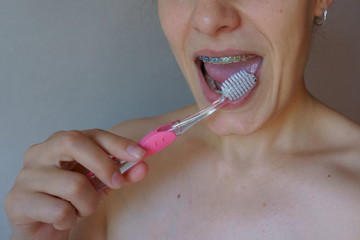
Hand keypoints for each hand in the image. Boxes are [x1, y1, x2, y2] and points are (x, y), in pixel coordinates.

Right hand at [4, 129, 147, 239]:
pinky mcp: (17, 200)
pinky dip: (70, 220)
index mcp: (60, 143)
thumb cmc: (69, 200)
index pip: (92, 134)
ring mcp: (26, 175)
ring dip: (87, 204)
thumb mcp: (99, 185)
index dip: (117, 143)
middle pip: (74, 142)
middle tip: (116, 183)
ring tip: (79, 209)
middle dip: (104, 164)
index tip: (140, 154)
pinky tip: (61, 220)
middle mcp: (40, 152)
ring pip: (74, 185)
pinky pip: (60, 211)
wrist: (40, 228)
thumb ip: (120, 174)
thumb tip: (143, 166)